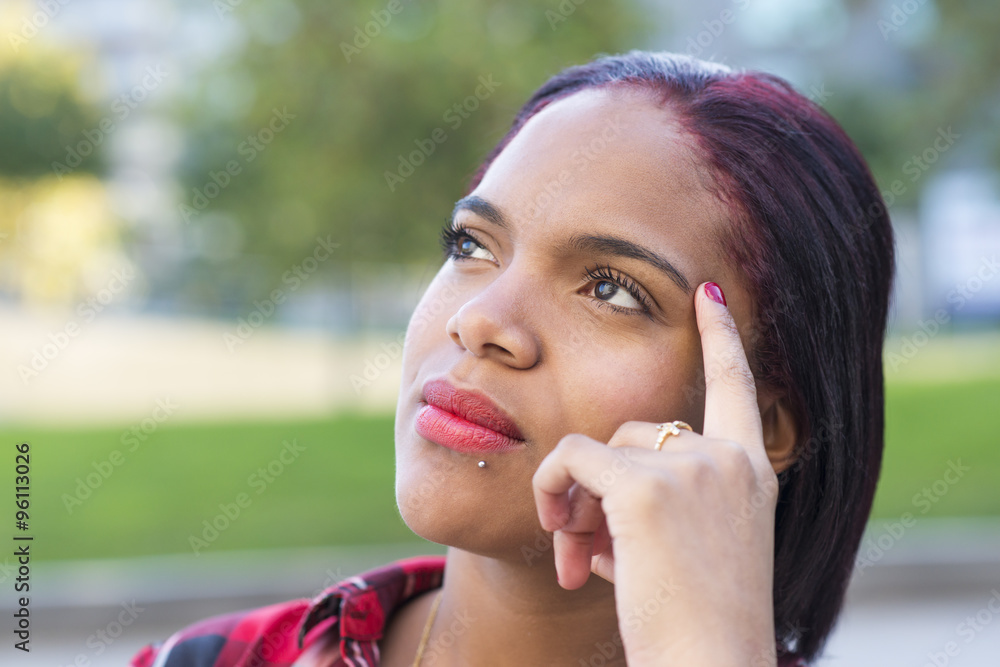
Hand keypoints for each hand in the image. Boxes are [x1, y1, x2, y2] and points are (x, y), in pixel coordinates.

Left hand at [532, 282, 779, 665]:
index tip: (709, 294)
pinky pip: (572, 461)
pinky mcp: (647, 487)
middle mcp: (728, 460)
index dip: (722, 337)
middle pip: (633, 431)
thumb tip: (582, 513)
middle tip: (580, 544)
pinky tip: (563, 543)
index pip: (738, 385)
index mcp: (749, 474)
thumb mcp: (686, 554)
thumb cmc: (696, 627)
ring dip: (575, 500)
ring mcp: (692, 468)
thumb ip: (648, 509)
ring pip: (599, 448)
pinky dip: (552, 493)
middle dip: (597, 485)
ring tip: (576, 558)